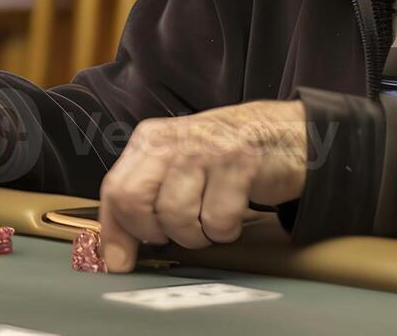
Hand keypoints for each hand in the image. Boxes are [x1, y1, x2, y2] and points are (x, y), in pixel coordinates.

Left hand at [97, 99, 306, 271]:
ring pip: (175, 215)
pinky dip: (225, 231)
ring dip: (194, 236)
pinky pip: (218, 220)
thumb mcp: (175, 169)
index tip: (119, 262)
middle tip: (174, 233)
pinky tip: (232, 214)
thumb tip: (115, 255)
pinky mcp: (238, 164)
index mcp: (148, 142)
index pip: (114, 189)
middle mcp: (170, 142)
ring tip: (208, 222)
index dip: (115, 232)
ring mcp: (203, 151)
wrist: (283, 134)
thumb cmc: (223, 159)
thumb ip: (143, 202)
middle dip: (152, 231)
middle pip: (134, 200)